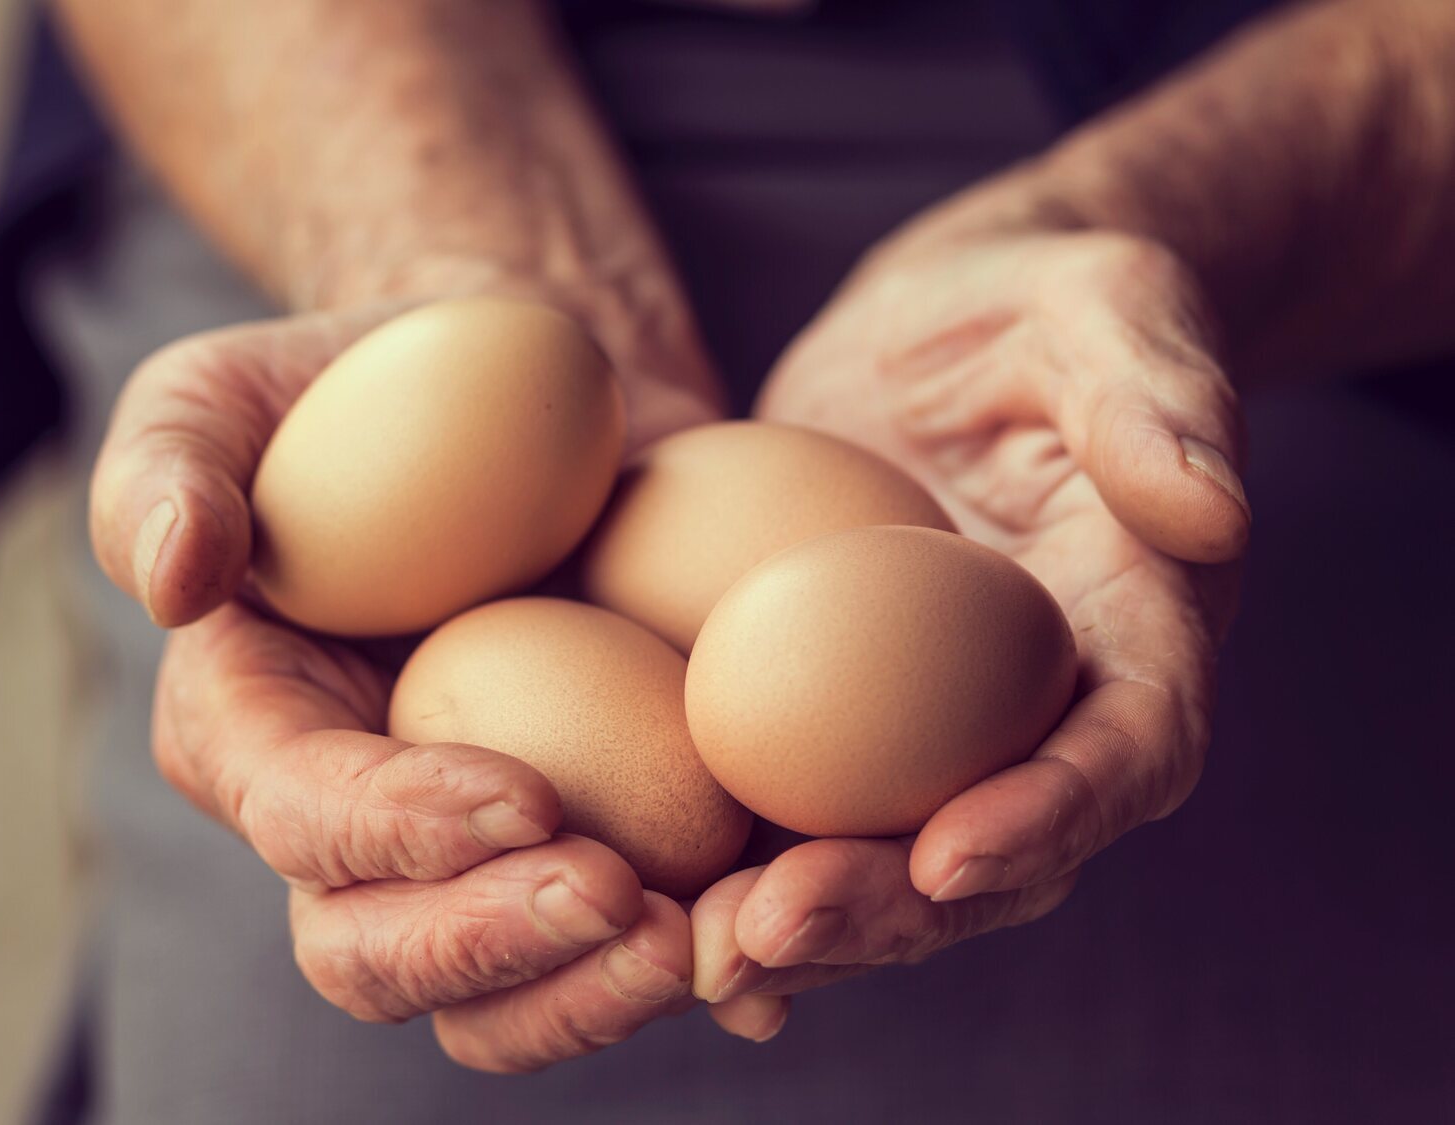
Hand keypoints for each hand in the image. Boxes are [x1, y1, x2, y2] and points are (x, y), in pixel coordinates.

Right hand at [90, 295, 720, 1070]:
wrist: (534, 393)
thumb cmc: (369, 383)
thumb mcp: (233, 390)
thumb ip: (171, 463)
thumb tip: (174, 578)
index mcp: (256, 732)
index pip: (301, 817)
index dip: (396, 831)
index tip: (527, 797)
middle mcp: (355, 823)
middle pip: (382, 956)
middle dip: (494, 948)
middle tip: (622, 901)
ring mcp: (477, 848)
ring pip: (504, 991)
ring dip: (595, 992)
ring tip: (706, 944)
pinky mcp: (594, 831)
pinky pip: (623, 941)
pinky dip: (695, 971)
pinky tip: (762, 961)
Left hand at [694, 212, 1247, 1039]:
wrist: (943, 326)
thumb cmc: (1042, 304)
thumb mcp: (1108, 308)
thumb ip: (1158, 398)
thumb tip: (1209, 510)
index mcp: (1136, 630)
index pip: (1127, 750)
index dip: (1051, 815)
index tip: (951, 853)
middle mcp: (1044, 707)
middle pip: (995, 850)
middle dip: (893, 909)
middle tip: (772, 931)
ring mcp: (937, 725)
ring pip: (889, 860)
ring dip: (804, 922)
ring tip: (695, 949)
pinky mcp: (840, 713)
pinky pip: (801, 808)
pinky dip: (739, 869)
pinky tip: (655, 904)